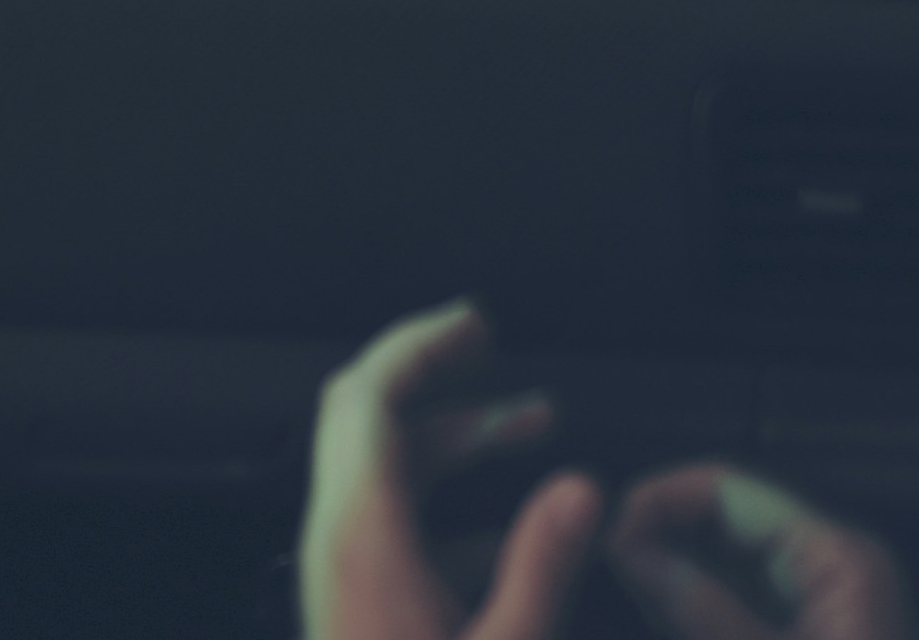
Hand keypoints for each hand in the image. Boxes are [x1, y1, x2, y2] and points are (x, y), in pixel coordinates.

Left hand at [302, 303, 600, 639]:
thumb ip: (541, 565)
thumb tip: (580, 490)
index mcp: (362, 535)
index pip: (368, 395)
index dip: (418, 343)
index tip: (471, 322)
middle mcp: (338, 538)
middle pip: (367, 415)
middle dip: (432, 371)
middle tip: (488, 347)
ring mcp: (340, 566)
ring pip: (383, 465)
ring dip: (453, 435)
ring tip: (532, 423)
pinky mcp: (353, 596)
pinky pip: (392, 518)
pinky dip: (448, 500)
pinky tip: (509, 527)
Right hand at [610, 465, 918, 639]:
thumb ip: (702, 607)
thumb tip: (634, 550)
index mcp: (835, 557)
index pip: (729, 489)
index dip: (661, 500)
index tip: (608, 532)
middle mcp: (833, 566)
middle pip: (728, 521)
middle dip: (665, 536)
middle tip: (609, 568)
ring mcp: (826, 604)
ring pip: (731, 563)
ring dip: (678, 573)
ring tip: (631, 591)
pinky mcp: (816, 635)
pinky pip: (748, 601)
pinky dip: (705, 606)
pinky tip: (668, 616)